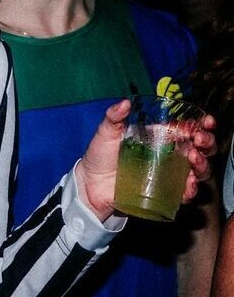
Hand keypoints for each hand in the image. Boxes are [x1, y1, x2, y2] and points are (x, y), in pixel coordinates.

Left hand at [76, 100, 216, 221]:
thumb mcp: (105, 133)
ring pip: (198, 169)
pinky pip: (185, 193)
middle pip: (198, 148)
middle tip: (200, 140)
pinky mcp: (165, 193)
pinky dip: (192, 189)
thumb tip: (124, 103)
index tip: (206, 122)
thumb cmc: (99, 156)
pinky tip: (189, 184)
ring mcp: (168, 174)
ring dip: (202, 164)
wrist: (90, 185)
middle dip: (207, 142)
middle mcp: (168, 155)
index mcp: (158, 137)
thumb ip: (114, 117)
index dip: (199, 124)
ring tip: (194, 159)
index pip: (185, 129)